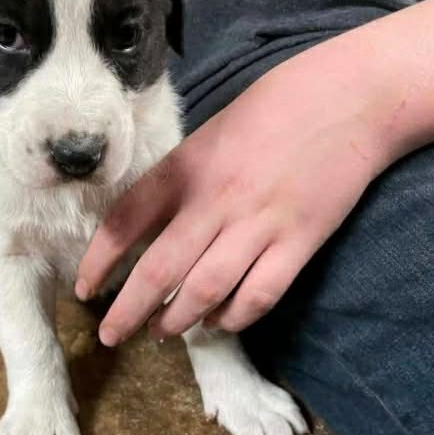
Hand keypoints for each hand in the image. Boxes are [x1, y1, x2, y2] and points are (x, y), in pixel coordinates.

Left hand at [76, 0, 433, 345]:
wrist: (348, 98)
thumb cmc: (278, 108)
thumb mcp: (213, 134)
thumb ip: (184, 176)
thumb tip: (153, 225)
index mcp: (187, 167)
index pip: (125, 222)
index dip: (99, 262)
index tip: (85, 290)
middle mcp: (216, 199)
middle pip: (159, 270)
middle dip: (129, 312)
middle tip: (113, 335)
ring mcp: (259, 223)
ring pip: (206, 290)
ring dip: (179, 321)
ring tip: (164, 333)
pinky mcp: (300, 241)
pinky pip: (259, 294)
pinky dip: (235, 317)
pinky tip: (221, 323)